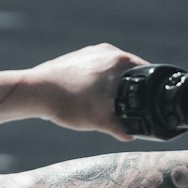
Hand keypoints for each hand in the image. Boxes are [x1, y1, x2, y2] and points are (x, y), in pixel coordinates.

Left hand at [22, 43, 146, 138]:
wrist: (36, 91)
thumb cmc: (69, 103)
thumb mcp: (101, 121)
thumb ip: (121, 129)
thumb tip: (131, 135)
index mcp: (120, 61)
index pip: (147, 72)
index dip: (150, 89)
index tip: (148, 101)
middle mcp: (107, 51)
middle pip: (129, 71)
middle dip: (130, 89)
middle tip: (128, 107)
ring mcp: (90, 52)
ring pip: (111, 70)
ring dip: (112, 85)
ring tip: (106, 104)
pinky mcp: (76, 57)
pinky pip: (95, 69)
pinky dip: (96, 82)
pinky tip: (88, 97)